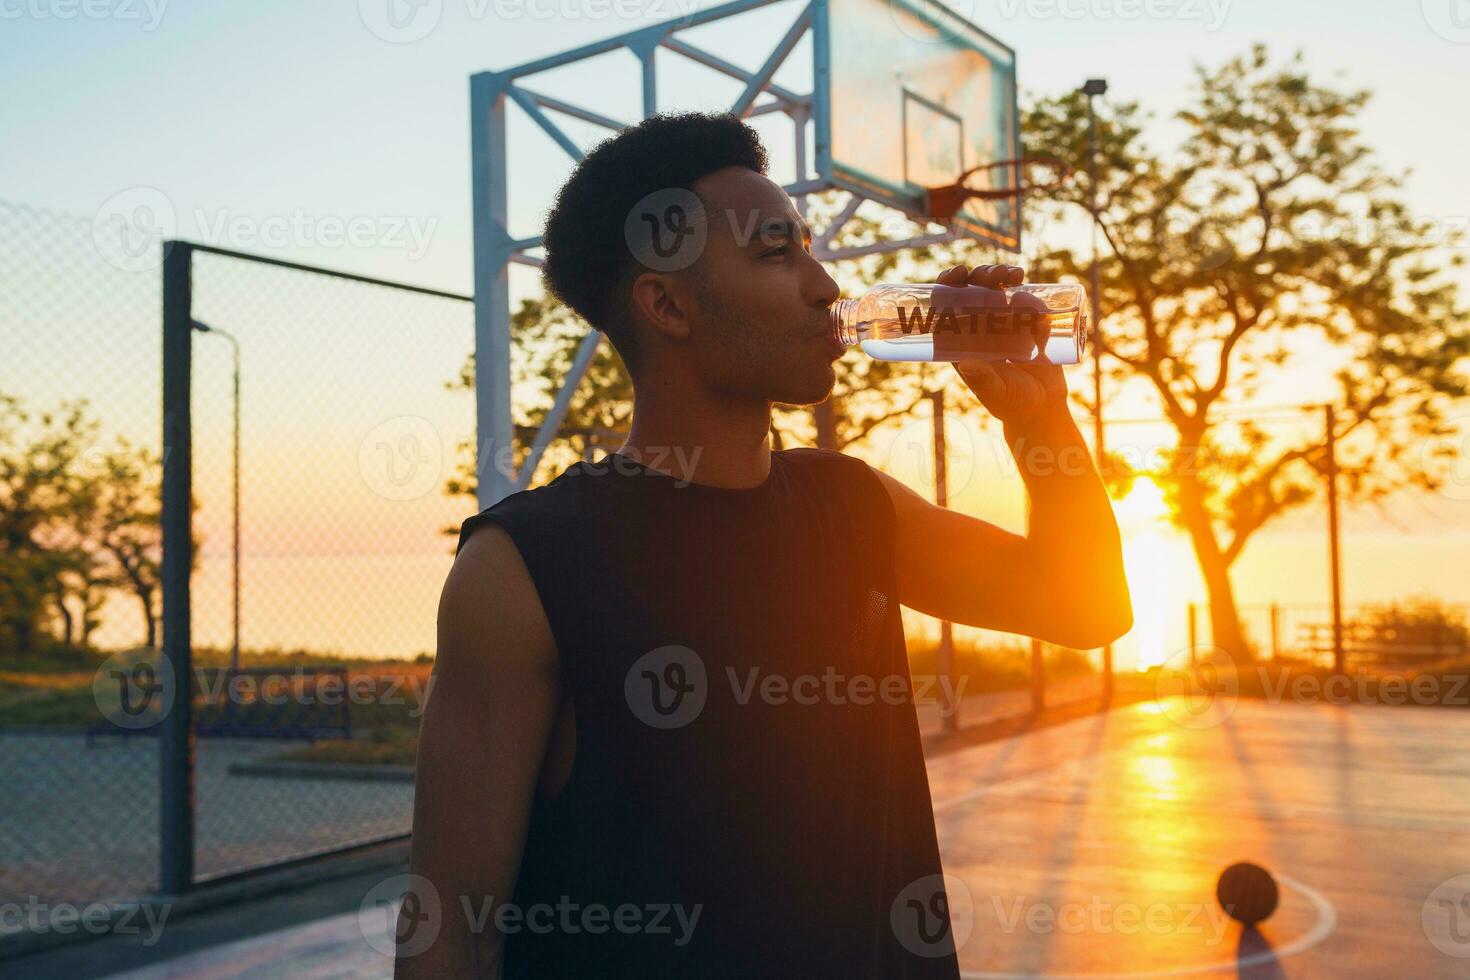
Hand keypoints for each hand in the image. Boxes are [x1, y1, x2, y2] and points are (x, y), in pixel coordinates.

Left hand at [936, 264, 1068, 429]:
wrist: (1044, 408)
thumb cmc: (1013, 404)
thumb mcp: (996, 393)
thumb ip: (982, 380)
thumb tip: (965, 362)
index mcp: (961, 343)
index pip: (945, 308)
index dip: (946, 286)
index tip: (957, 274)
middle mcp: (978, 329)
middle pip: (971, 292)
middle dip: (979, 276)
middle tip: (994, 275)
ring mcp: (1002, 324)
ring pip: (994, 289)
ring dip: (999, 274)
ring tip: (1013, 274)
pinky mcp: (1025, 323)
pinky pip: (1021, 297)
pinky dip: (1022, 285)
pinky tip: (1023, 280)